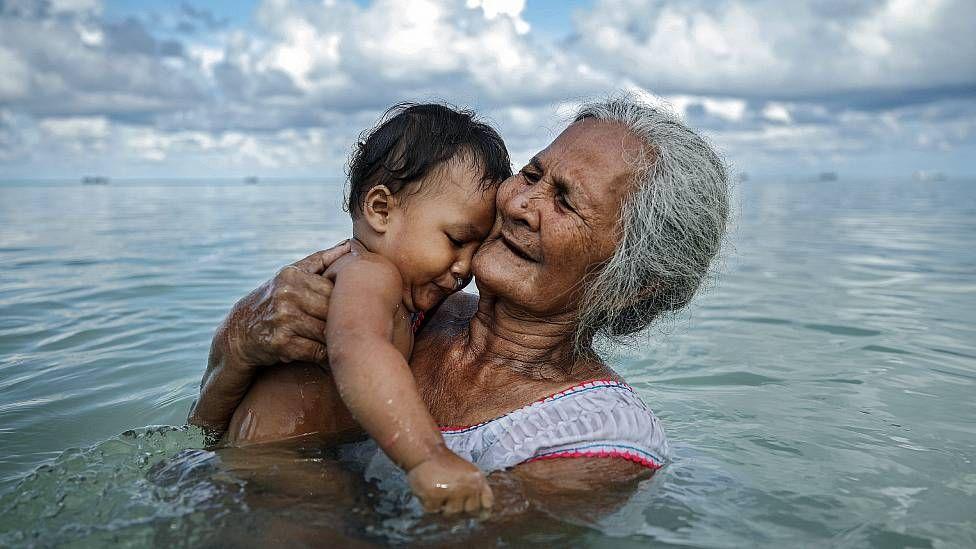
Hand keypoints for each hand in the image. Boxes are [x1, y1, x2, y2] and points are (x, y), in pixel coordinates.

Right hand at [224, 240, 350, 367]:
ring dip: (336, 340)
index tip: (352, 310)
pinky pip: (317, 351)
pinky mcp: (281, 343)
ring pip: (327, 331)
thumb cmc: (273, 302)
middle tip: (352, 330)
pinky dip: (326, 356)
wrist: (238, 334)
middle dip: (342, 321)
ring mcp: (283, 318)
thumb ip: (321, 260)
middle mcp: (287, 294)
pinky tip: (329, 355)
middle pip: (332, 309)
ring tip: (343, 343)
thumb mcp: (290, 276)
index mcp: (292, 275)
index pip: (334, 288)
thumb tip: (350, 245)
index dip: (346, 301)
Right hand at [407, 449, 493, 514]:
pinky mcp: (434, 494)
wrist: (426, 452)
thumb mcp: (469, 473)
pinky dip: (430, 505)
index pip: (487, 503)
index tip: (471, 508)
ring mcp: (451, 490)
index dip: (480, 509)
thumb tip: (483, 516)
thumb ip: (478, 491)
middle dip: (461, 508)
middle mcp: (467, 485)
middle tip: (450, 497)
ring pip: (452, 514)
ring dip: (444, 508)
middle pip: (470, 511)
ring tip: (440, 493)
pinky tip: (430, 492)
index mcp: (478, 479)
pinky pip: (434, 511)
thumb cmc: (446, 464)